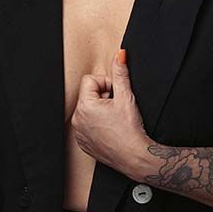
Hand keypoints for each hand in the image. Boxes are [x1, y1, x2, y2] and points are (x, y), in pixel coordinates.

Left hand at [71, 50, 148, 177]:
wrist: (135, 157)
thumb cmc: (131, 130)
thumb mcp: (126, 97)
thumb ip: (120, 72)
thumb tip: (120, 54)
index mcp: (85, 106)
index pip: (91, 80)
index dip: (107, 84)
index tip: (117, 95)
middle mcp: (77, 120)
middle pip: (89, 94)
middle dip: (103, 97)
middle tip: (117, 108)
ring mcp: (79, 133)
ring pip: (88, 109)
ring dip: (100, 110)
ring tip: (115, 119)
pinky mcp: (83, 143)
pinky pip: (87, 125)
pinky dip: (97, 124)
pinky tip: (111, 129)